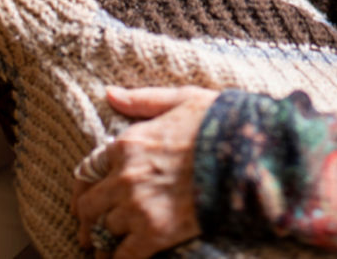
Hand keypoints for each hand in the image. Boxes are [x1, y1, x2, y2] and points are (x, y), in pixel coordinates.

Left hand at [73, 86, 219, 258]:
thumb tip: (110, 93)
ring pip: (104, 231)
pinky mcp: (155, 233)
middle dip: (89, 219)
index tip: (87, 199)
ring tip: (104, 251)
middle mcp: (125, 176)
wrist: (251, 154)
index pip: (88, 171)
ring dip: (104, 242)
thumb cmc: (221, 123)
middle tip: (89, 233)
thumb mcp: (182, 99)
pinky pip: (123, 256)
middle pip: (89, 206)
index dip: (86, 187)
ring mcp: (138, 206)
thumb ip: (142, 100)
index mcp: (127, 143)